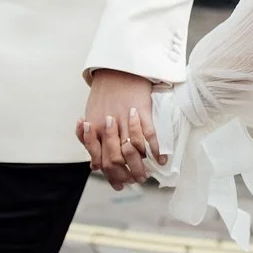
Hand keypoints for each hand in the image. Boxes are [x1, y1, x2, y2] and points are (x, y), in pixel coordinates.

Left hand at [78, 70, 165, 189]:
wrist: (117, 68)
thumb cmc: (104, 93)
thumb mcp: (91, 116)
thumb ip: (91, 142)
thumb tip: (94, 167)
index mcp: (94, 128)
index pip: (101, 160)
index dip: (111, 175)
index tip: (120, 183)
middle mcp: (108, 126)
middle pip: (117, 158)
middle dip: (127, 173)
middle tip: (136, 180)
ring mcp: (126, 119)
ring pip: (134, 149)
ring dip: (142, 164)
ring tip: (149, 172)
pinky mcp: (141, 111)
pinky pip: (149, 134)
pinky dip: (156, 149)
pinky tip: (161, 158)